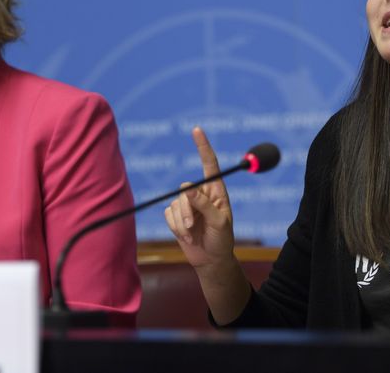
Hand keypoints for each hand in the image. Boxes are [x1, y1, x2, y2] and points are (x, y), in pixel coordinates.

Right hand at [164, 127, 235, 268]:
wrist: (211, 260)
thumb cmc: (222, 240)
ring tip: (192, 234)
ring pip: (175, 204)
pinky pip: (168, 214)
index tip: (197, 130)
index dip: (203, 146)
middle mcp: (201, 194)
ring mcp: (187, 205)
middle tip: (194, 226)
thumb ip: (204, 204)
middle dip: (188, 210)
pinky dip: (176, 227)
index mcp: (216, 191)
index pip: (209, 164)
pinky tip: (186, 236)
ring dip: (182, 223)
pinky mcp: (176, 216)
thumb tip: (188, 188)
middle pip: (185, 191)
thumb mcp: (219, 222)